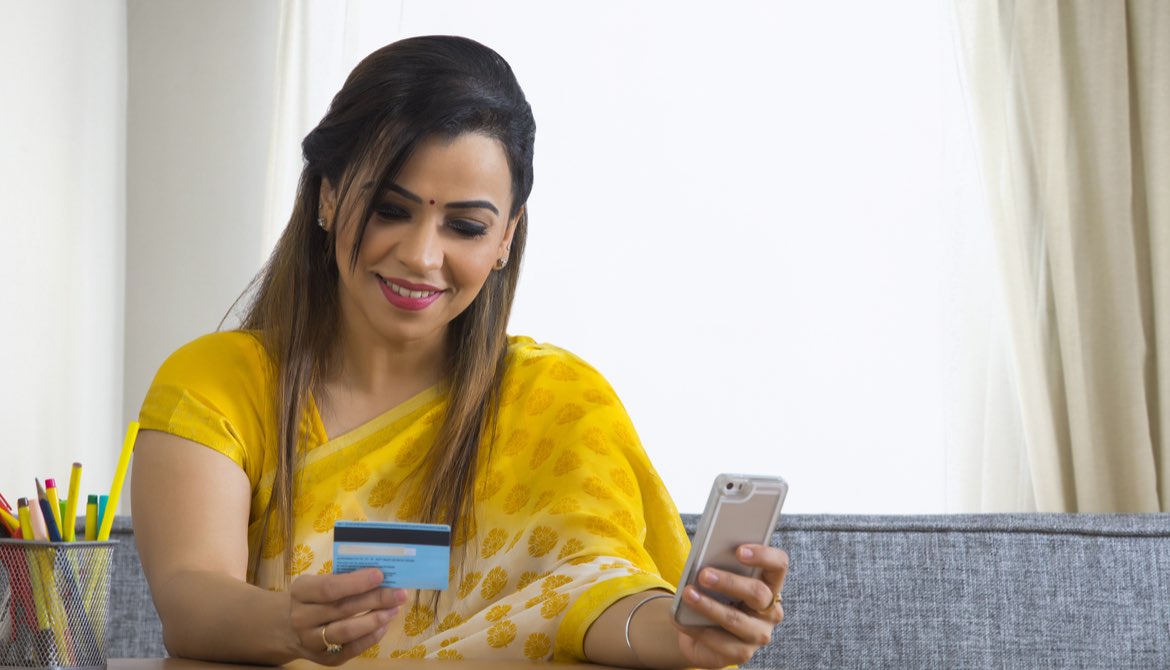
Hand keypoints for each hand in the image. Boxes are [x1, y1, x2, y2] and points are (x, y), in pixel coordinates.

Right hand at [287, 568, 407, 664]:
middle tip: (399, 593)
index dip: (356, 582)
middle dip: (375, 600)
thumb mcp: (318, 581)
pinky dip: (370, 638)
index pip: (329, 588)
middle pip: (343, 609)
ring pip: (346, 632)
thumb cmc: (313, 598)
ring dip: (375, 620)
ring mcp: (311, 641)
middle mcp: (301, 618)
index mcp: (301, 592)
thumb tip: (380, 575)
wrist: (291, 628)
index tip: (380, 575)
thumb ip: (343, 578)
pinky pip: (350, 649)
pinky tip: (384, 625)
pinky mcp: (324, 659)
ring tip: (395, 609)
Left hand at [672, 544, 788, 668]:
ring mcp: (759, 634)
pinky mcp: (742, 653)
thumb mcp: (718, 577)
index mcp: (770, 584)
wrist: (699, 628)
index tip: (739, 551)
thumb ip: (718, 565)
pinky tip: (682, 620)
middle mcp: (771, 611)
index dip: (763, 555)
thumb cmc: (713, 594)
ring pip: (736, 619)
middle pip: (757, 592)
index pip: (778, 565)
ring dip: (709, 606)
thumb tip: (704, 560)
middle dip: (729, 582)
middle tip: (704, 574)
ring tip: (688, 594)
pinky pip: (720, 641)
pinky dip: (698, 629)